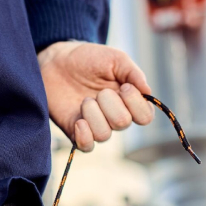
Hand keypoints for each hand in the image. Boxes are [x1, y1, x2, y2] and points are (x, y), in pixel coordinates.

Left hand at [38, 42, 154, 151]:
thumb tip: (147, 92)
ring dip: (93, 114)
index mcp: (129, 100)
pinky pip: (87, 146)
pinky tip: (79, 121)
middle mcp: (115, 116)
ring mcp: (96, 125)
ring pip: (104, 134)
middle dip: (110, 104)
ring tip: (85, 100)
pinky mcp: (76, 131)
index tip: (124, 87)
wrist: (57, 62)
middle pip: (123, 123)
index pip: (145, 116)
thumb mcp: (114, 58)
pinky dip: (84, 136)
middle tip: (99, 91)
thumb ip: (133, 73)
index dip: (136, 104)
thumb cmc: (88, 59)